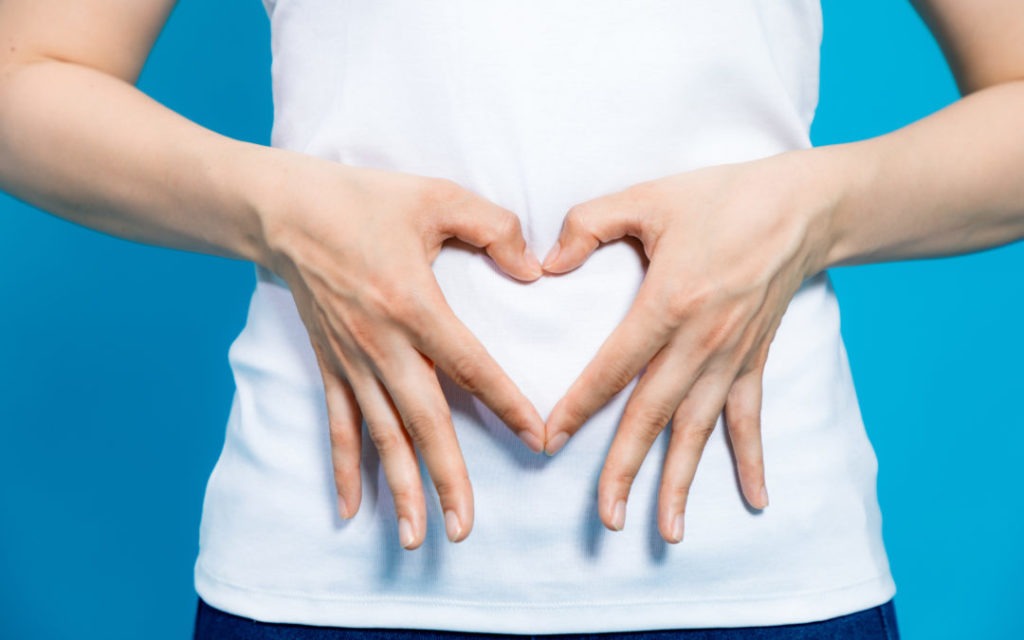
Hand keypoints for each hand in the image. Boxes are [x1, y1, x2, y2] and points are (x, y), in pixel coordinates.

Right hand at [253, 149, 546, 549]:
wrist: (284, 210)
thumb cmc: (363, 199)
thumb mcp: (437, 197)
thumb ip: (494, 228)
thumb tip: (533, 270)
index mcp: (414, 304)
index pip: (471, 367)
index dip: (507, 405)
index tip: (537, 440)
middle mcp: (382, 344)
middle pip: (423, 422)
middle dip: (446, 477)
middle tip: (464, 527)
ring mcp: (351, 360)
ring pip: (381, 436)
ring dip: (400, 488)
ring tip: (418, 537)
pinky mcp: (329, 365)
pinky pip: (338, 425)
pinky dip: (345, 468)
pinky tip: (352, 510)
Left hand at [541, 148, 837, 543]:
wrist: (802, 207)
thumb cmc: (720, 198)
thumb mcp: (648, 197)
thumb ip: (588, 224)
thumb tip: (546, 263)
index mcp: (669, 303)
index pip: (612, 368)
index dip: (577, 407)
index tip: (548, 441)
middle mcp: (701, 341)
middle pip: (653, 415)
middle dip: (626, 469)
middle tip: (606, 518)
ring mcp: (732, 357)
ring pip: (699, 430)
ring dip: (682, 481)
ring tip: (667, 531)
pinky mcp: (754, 360)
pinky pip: (750, 418)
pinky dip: (751, 460)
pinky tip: (755, 500)